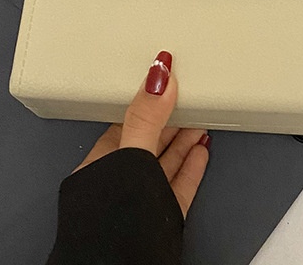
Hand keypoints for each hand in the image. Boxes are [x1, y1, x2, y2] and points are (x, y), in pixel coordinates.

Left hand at [73, 51, 209, 215]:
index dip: (149, 103)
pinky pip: (178, 186)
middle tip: (190, 99)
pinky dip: (191, 168)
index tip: (168, 83)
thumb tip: (157, 76)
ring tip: (201, 122)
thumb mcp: (131, 156)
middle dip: (170, 120)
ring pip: (164, 164)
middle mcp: (117, 184)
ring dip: (184, 141)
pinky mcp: (160, 220)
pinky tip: (201, 155)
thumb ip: (145, 118)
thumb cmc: (111, 226)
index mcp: (101, 165)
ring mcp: (139, 203)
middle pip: (148, 141)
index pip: (127, 123)